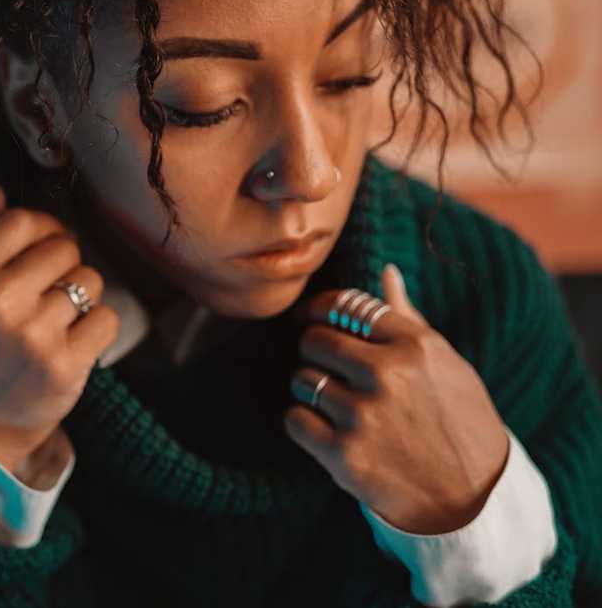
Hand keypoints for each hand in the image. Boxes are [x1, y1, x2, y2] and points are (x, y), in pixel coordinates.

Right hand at [0, 170, 120, 475]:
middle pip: (64, 248)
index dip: (45, 230)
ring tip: (57, 323)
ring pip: (89, 282)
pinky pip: (107, 318)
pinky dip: (97, 330)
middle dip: (65, 267)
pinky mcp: (63, 365)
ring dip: (82, 300)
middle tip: (49, 296)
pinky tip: (73, 344)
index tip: (46, 249)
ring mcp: (30, 335)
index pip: (22, 222)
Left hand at [284, 263, 509, 534]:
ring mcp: (364, 415)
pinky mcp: (344, 454)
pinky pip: (294, 419)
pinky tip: (322, 428)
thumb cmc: (458, 420)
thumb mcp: (446, 364)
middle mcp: (388, 375)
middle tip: (325, 365)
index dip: (320, 309)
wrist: (474, 498)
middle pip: (315, 339)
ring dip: (308, 387)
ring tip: (331, 401)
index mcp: (415, 345)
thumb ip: (407, 318)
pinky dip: (301, 422)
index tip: (313, 318)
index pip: (344, 305)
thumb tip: (385, 270)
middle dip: (313, 349)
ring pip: (301, 378)